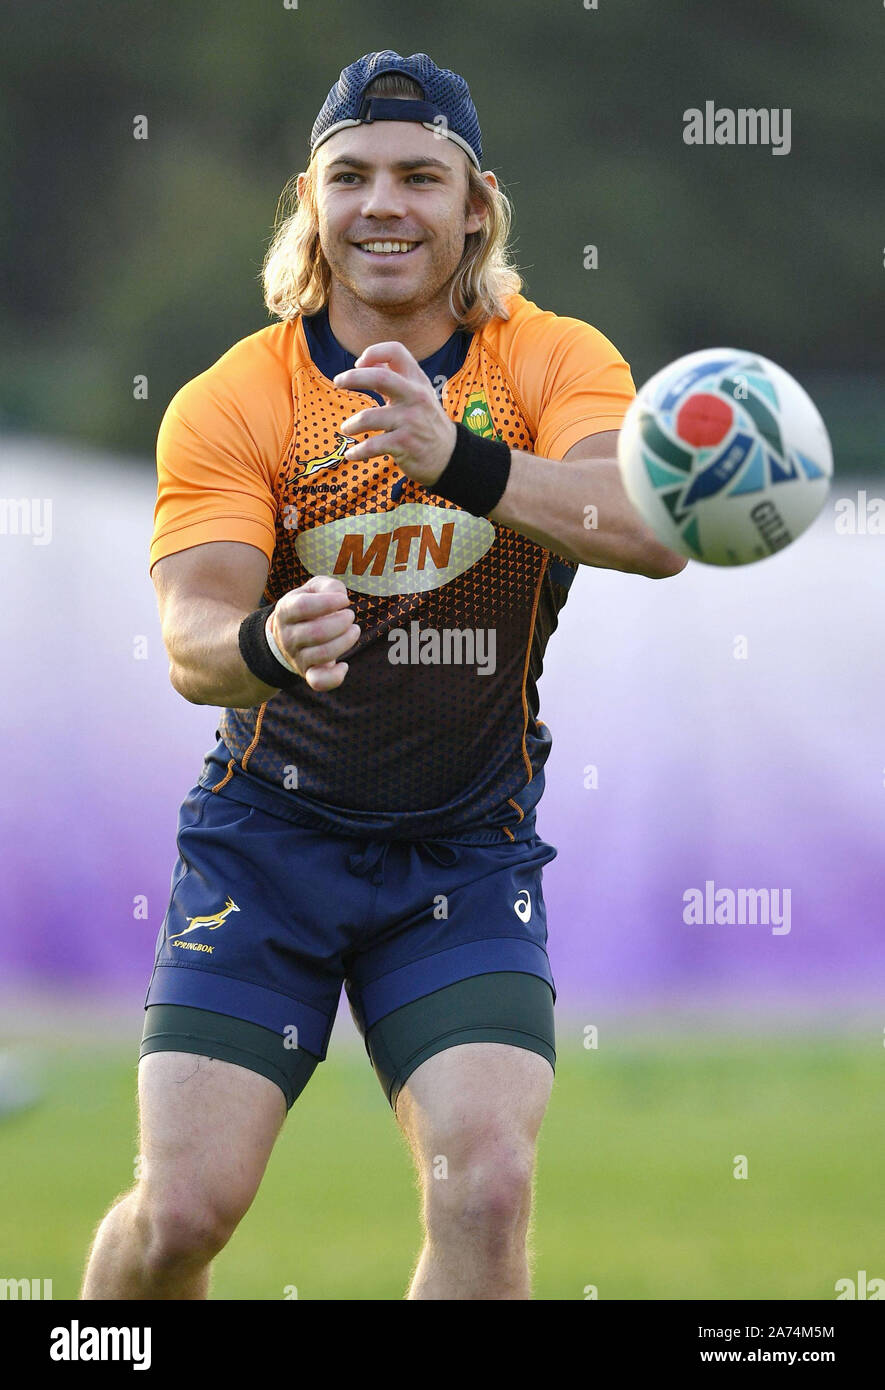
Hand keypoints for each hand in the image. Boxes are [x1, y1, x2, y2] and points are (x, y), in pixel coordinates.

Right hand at [271, 576, 358, 690]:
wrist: (288, 636)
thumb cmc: (308, 607)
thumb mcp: (313, 589)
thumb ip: (328, 586)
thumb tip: (340, 597)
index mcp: (285, 611)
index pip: (303, 606)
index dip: (329, 602)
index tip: (344, 600)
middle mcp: (288, 636)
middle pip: (317, 632)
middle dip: (342, 622)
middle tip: (349, 616)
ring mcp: (297, 657)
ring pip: (324, 654)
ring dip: (346, 641)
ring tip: (353, 630)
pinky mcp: (308, 673)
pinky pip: (319, 682)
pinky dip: (336, 676)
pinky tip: (344, 665)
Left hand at [334, 341, 456, 486]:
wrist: (449, 454)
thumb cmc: (426, 421)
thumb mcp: (417, 393)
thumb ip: (393, 377)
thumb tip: (366, 362)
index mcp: (417, 380)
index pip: (396, 351)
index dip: (373, 352)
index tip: (359, 364)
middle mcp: (415, 397)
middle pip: (380, 377)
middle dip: (353, 377)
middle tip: (338, 382)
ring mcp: (410, 421)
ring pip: (369, 417)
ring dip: (351, 424)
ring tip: (347, 429)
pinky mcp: (405, 444)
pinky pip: (372, 446)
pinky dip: (357, 452)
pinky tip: (352, 455)